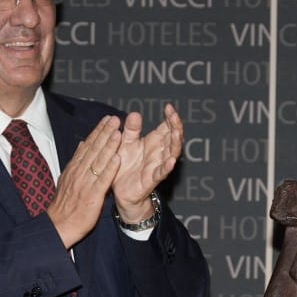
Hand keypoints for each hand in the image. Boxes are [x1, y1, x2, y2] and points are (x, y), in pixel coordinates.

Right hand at [48, 116, 121, 247]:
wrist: (59, 226)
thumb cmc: (65, 205)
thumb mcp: (67, 179)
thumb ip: (76, 161)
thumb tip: (82, 144)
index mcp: (74, 168)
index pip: (88, 146)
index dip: (98, 131)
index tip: (107, 119)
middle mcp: (79, 173)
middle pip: (94, 149)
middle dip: (105, 133)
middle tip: (116, 119)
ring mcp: (85, 184)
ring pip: (98, 161)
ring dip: (109, 146)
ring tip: (118, 132)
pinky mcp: (92, 196)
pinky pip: (102, 180)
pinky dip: (110, 169)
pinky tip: (118, 158)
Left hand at [112, 104, 183, 221]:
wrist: (120, 190)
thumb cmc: (124, 164)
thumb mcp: (126, 143)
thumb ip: (131, 130)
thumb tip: (135, 113)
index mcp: (153, 142)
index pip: (167, 127)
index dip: (171, 118)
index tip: (169, 107)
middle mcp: (159, 152)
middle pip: (174, 138)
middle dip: (176, 127)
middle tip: (174, 116)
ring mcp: (157, 165)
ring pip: (172, 153)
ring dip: (175, 144)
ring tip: (176, 133)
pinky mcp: (152, 179)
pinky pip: (162, 172)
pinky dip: (167, 167)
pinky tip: (171, 161)